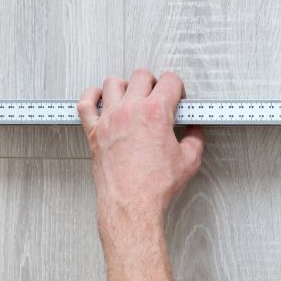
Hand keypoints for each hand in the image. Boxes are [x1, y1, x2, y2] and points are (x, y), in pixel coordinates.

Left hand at [77, 70, 204, 227]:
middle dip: (154, 83)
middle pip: (142, 76)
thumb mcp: (189, 160)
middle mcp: (130, 110)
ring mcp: (109, 119)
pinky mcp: (94, 131)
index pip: (170, 81)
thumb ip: (195, 138)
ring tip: (133, 98)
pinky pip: (85, 103)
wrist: (131, 204)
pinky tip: (101, 99)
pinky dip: (91, 96)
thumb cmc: (154, 186)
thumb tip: (194, 131)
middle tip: (159, 97)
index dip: (178, 88)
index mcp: (156, 113)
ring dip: (126, 86)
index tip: (178, 98)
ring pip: (113, 83)